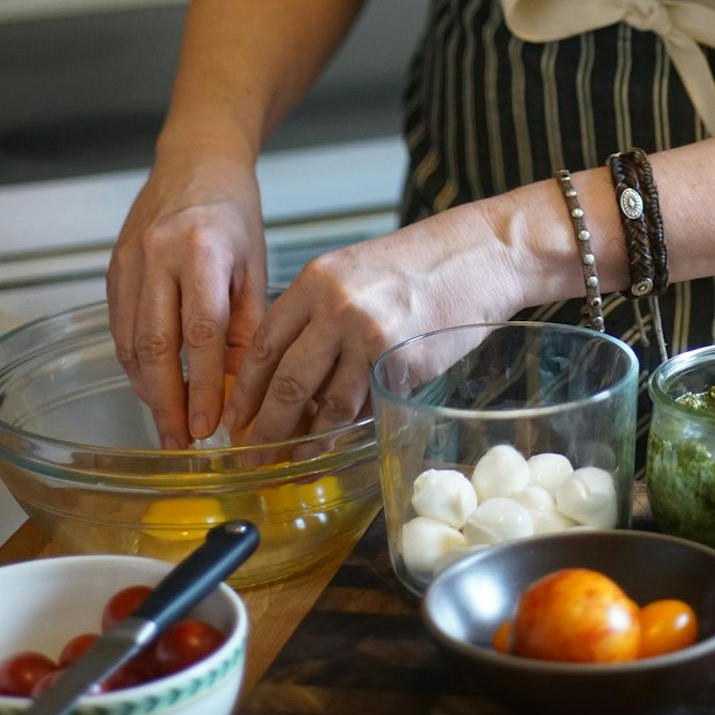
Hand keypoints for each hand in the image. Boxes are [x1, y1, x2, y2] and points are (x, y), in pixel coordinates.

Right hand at [107, 135, 266, 448]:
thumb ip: (246, 324)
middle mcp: (158, 255)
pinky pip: (118, 328)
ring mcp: (129, 261)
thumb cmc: (234, 212)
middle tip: (179, 442)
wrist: (196, 160)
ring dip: (146, 390)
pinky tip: (150, 387)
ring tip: (166, 425)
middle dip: (166, 402)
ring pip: (128, 342)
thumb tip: (239, 387)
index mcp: (201, 251)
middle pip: (155, 345)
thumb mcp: (255, 262)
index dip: (201, 387)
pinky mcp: (113, 269)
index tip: (208, 427)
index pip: (200, 334)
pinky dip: (132, 364)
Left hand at [223, 201, 523, 443]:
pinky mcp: (404, 364)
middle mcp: (337, 307)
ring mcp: (371, 337)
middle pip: (286, 382)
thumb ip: (317, 315)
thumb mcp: (353, 272)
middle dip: (266, 427)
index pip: (263, 344)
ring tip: (295, 460)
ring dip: (306, 441)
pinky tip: (338, 443)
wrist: (480, 254)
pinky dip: (349, 429)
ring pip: (325, 405)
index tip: (234, 417)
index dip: (244, 390)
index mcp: (317, 280)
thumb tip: (287, 378)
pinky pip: (367, 406)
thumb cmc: (419, 264)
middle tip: (254, 452)